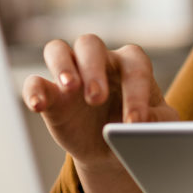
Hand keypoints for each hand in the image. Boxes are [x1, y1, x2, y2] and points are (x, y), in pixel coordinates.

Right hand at [21, 34, 177, 164]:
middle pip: (90, 44)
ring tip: (69, 88)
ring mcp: (71, 74)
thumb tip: (143, 124)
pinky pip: (35, 82)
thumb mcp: (158, 125)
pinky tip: (38, 106)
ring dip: (61, 66)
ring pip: (58, 50)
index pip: (134, 66)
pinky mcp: (51, 93)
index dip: (135, 92)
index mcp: (130, 64)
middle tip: (96, 97)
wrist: (114, 147)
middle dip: (93, 69)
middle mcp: (99, 61)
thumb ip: (158, 121)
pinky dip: (34, 90)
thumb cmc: (139, 126)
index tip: (135, 123)